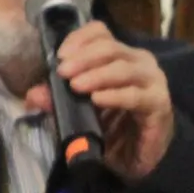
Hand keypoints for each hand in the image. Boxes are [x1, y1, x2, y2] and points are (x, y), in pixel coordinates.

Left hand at [26, 21, 174, 181]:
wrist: (137, 158)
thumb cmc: (112, 128)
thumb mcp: (79, 112)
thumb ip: (58, 100)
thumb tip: (34, 94)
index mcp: (120, 56)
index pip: (100, 33)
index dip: (79, 39)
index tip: (60, 56)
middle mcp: (139, 62)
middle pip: (110, 48)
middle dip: (83, 58)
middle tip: (63, 72)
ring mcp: (152, 82)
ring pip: (123, 68)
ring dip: (97, 75)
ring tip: (76, 85)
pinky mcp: (159, 104)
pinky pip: (135, 96)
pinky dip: (115, 96)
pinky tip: (98, 99)